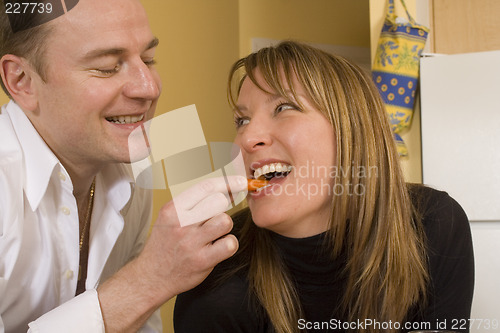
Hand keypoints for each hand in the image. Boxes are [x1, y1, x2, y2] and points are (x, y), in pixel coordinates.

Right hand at [97, 175, 246, 331]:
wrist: (151, 276)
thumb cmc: (165, 243)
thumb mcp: (170, 217)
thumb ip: (194, 203)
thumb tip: (227, 190)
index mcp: (173, 208)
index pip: (206, 187)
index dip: (228, 182)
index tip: (241, 182)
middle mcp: (181, 223)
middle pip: (219, 202)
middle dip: (223, 208)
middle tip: (216, 218)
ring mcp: (191, 242)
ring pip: (225, 221)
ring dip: (224, 227)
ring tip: (214, 234)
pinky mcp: (202, 260)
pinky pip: (229, 244)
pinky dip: (229, 245)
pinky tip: (218, 248)